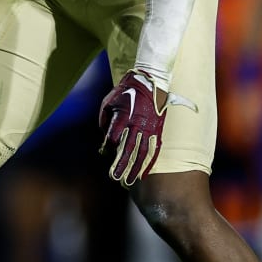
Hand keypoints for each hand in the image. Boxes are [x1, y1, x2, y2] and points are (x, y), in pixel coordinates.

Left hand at [100, 70, 166, 185]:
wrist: (150, 80)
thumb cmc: (125, 91)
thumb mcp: (108, 101)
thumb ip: (104, 118)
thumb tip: (104, 134)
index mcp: (123, 116)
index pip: (114, 137)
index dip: (108, 147)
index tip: (104, 153)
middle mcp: (136, 124)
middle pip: (128, 149)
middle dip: (121, 165)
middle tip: (115, 178)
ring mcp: (148, 128)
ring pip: (141, 152)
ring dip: (135, 168)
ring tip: (129, 180)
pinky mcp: (157, 129)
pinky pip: (153, 149)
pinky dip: (149, 162)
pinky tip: (144, 172)